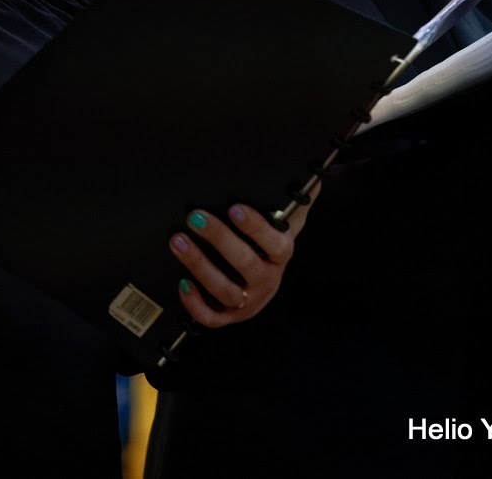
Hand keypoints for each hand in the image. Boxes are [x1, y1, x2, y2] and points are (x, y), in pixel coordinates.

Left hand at [167, 185, 315, 328]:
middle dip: (219, 239)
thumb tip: (313, 173)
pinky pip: (213, 318)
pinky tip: (182, 284)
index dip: (256, 227)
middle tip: (194, 217)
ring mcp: (249, 300)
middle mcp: (267, 280)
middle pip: (246, 264)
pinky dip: (196, 305)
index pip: (275, 244)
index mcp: (281, 254)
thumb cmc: (267, 236)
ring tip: (178, 241)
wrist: (265, 270)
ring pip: (226, 290)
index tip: (235, 207)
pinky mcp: (229, 315)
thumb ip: (295, 195)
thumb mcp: (284, 216)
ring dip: (200, 266)